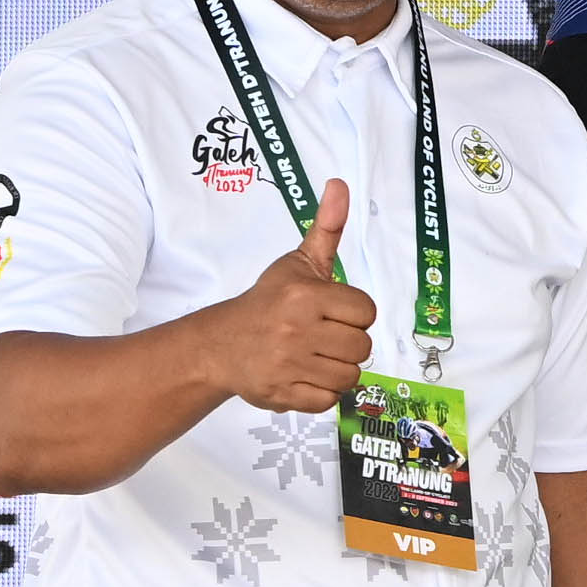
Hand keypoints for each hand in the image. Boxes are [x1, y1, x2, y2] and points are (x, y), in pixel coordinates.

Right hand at [206, 182, 374, 410]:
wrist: (220, 344)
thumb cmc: (268, 302)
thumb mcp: (298, 263)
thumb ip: (327, 227)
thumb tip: (340, 185)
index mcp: (305, 296)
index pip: (366, 312)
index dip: (353, 313)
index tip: (332, 312)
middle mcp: (297, 330)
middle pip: (362, 347)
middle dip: (347, 343)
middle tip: (321, 336)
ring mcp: (288, 365)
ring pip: (350, 376)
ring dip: (336, 368)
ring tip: (314, 356)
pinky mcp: (282, 394)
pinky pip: (328, 400)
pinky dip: (321, 392)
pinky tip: (303, 375)